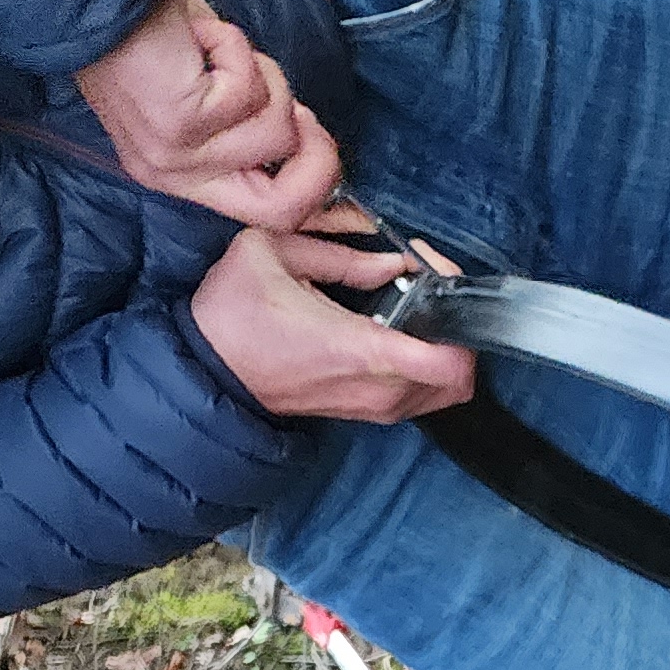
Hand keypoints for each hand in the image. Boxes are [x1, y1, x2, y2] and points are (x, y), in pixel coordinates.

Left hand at [74, 0, 346, 231]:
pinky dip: (237, 50)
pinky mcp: (182, 123)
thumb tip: (309, 140)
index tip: (321, 140)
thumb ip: (249, 130)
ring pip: (276, 134)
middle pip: (283, 210)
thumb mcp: (208, 98)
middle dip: (318, 159)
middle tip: (301, 110)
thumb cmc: (153, 34)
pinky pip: (249, 94)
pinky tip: (202, 35)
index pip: (270, 218)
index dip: (317, 188)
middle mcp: (175, 177)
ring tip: (222, 50)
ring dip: (265, 77)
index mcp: (181, 177)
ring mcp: (178, 155)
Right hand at [187, 232, 476, 423]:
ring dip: (443, 347)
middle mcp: (380, 390)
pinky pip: (424, 395)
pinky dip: (426, 365)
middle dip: (455, 325)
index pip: (452, 361)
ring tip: (411, 307)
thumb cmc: (233, 315)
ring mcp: (377, 408)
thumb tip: (390, 263)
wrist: (208, 372)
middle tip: (426, 286)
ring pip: (447, 389)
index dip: (458, 313)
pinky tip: (396, 330)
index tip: (435, 276)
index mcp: (363, 352)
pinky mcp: (370, 413)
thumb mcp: (271, 255)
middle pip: (461, 374)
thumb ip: (341, 257)